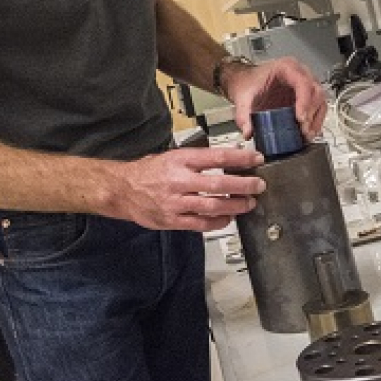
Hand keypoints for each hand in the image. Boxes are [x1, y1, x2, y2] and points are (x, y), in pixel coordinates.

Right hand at [110, 146, 266, 231]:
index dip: (240, 157)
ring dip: (235, 205)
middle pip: (219, 182)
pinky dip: (217, 222)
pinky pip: (200, 224)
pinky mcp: (172, 220)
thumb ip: (198, 159)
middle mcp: (179, 180)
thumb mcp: (173, 156)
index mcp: (180, 160)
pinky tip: (228, 218)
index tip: (256, 158)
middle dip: (244, 184)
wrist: (122, 189)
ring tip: (248, 203)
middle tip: (258, 185)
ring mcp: (176, 202)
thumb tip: (228, 156)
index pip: (217, 156)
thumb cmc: (149, 171)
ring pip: (212, 205)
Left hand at [222, 56, 327, 140]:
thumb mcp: (243, 98)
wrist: (246, 82)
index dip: (305, 101)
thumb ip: (243, 116)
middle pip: (316, 92)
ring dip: (316, 119)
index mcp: (286, 68)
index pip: (302, 82)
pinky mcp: (306, 97)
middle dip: (311, 113)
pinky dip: (315, 121)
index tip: (300, 118)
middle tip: (303, 130)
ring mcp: (305, 85)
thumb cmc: (249, 83)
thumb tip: (248, 132)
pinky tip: (308, 132)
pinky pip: (318, 107)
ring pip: (320, 100)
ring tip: (306, 135)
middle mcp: (299, 74)